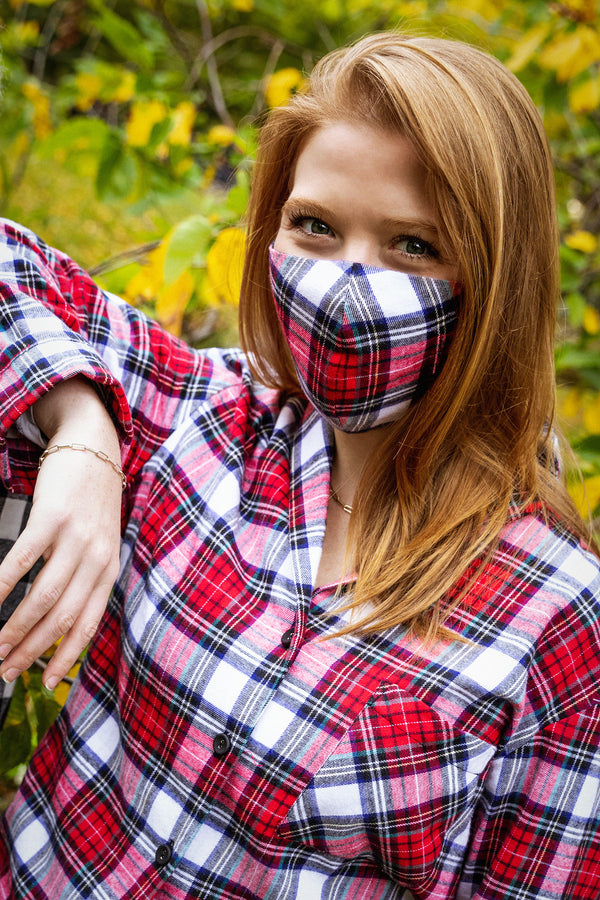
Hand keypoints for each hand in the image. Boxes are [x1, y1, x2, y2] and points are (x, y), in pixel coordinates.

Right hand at [0, 379, 122, 689]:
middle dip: (32, 652)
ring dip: (14, 628)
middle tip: (5, 671)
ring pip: (41, 597)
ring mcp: (75, 538)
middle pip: (61, 618)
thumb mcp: (102, 541)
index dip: (66, 657)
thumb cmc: (93, 500)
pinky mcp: (52, 518)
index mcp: (110, 568)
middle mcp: (97, 558)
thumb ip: (87, 575)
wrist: (95, 447)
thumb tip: (59, 617)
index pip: (88, 624)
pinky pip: (21, 561)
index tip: (45, 682)